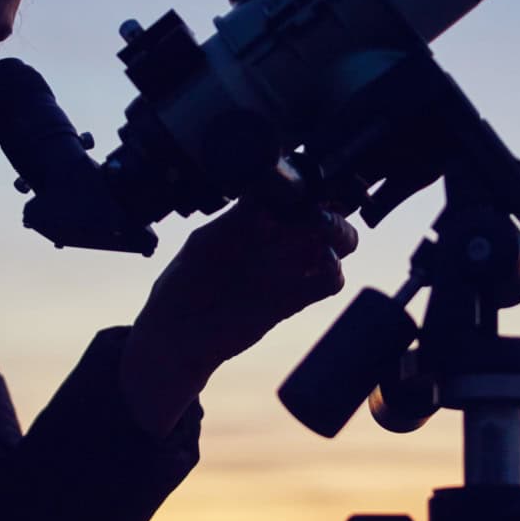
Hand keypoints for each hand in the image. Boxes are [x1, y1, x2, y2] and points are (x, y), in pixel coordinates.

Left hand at [122, 198, 359, 433]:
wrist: (178, 335)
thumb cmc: (181, 284)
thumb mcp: (205, 243)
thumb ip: (239, 220)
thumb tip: (266, 196)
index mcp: (251, 217)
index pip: (293, 190)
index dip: (308, 185)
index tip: (308, 190)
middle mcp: (273, 238)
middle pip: (323, 212)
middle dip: (332, 208)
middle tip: (320, 217)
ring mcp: (285, 268)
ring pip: (334, 242)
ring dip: (341, 236)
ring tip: (325, 241)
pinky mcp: (292, 299)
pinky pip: (329, 281)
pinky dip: (334, 273)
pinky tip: (322, 268)